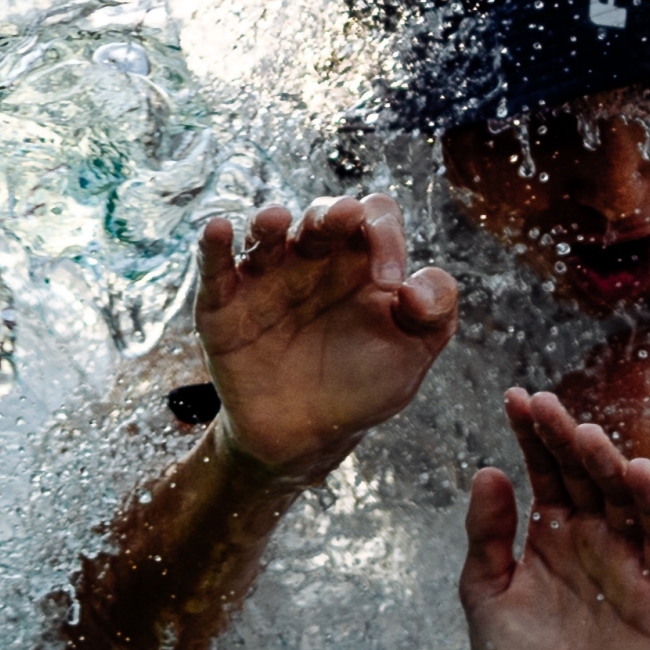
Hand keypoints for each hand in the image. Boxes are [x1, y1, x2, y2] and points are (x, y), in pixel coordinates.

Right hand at [196, 194, 457, 481]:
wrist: (306, 437)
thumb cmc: (361, 387)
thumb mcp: (412, 354)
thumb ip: (436, 313)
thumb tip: (419, 286)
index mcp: (360, 261)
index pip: (374, 219)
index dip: (385, 235)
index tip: (391, 282)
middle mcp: (313, 259)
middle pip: (320, 215)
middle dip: (331, 212)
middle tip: (343, 218)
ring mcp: (266, 278)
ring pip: (265, 233)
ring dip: (269, 221)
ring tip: (275, 220)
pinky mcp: (224, 306)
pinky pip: (215, 268)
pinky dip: (213, 247)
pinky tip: (219, 230)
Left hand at [458, 390, 649, 649]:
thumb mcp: (488, 602)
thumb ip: (486, 541)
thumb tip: (486, 471)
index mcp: (548, 537)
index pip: (543, 472)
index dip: (531, 434)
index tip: (513, 396)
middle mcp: (590, 539)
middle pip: (582, 474)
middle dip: (563, 436)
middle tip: (543, 402)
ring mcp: (627, 560)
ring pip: (622, 495)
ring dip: (606, 461)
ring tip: (583, 432)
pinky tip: (636, 470)